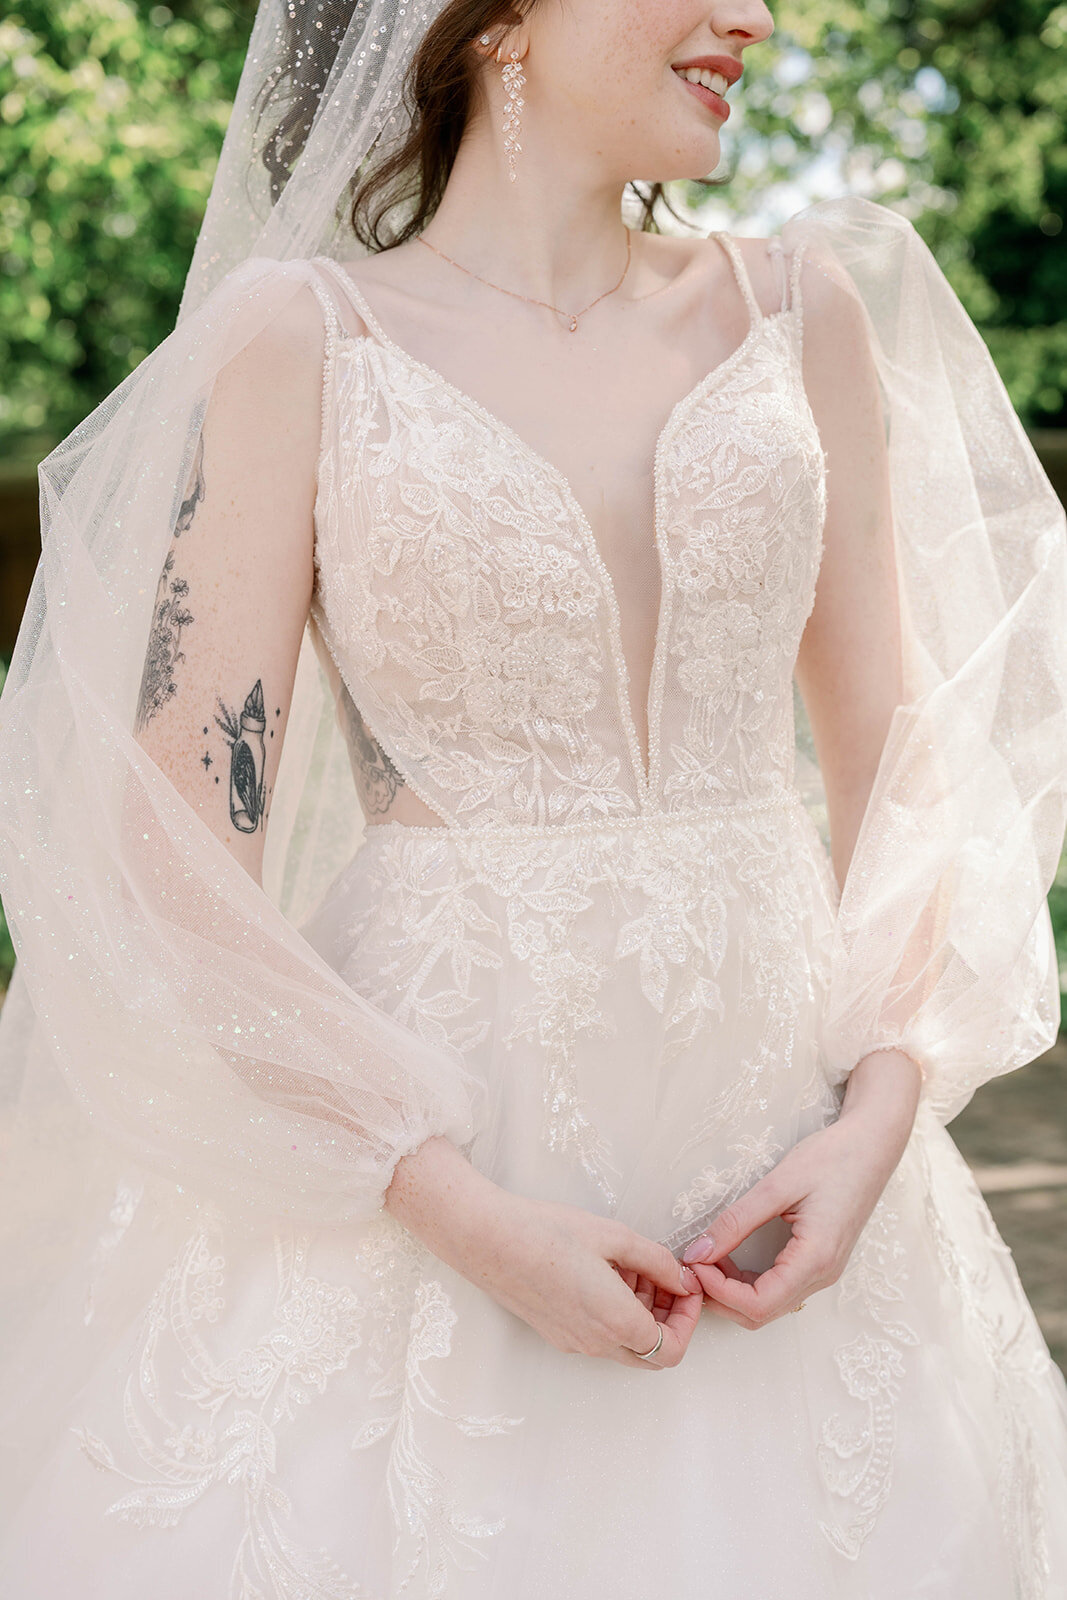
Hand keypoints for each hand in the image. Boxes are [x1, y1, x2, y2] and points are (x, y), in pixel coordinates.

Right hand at [386, 1134, 703, 1367]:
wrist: (485, 1239)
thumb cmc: (547, 1233)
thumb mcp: (613, 1236)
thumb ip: (657, 1261)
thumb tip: (683, 1278)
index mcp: (615, 1322)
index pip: (671, 1348)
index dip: (689, 1319)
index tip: (686, 1284)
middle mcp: (596, 1343)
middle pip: (651, 1354)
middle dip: (669, 1318)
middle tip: (667, 1277)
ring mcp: (573, 1342)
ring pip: (626, 1344)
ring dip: (642, 1313)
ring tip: (632, 1266)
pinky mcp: (556, 1333)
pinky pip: (600, 1335)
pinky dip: (616, 1312)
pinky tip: (606, 1272)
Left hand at [681, 1049, 921, 1328]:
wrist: (873, 1145)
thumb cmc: (832, 1158)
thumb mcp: (778, 1185)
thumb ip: (736, 1221)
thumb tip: (698, 1252)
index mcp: (815, 1259)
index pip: (758, 1304)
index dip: (718, 1292)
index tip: (693, 1264)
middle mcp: (822, 1275)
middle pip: (761, 1313)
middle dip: (720, 1297)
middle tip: (693, 1264)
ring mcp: (824, 1272)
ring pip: (770, 1304)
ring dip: (732, 1290)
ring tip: (706, 1257)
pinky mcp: (820, 1262)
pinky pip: (780, 1288)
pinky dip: (749, 1281)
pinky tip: (730, 1255)